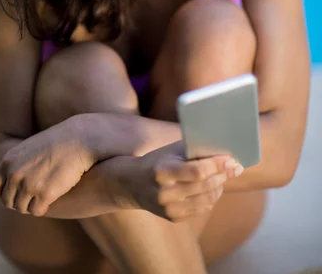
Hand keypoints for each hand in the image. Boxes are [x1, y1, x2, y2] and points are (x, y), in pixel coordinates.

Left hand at [0, 116, 95, 216]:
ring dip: (31, 204)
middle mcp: (15, 174)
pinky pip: (36, 211)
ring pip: (22, 208)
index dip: (3, 193)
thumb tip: (9, 182)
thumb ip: (15, 165)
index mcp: (7, 161)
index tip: (14, 192)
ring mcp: (28, 185)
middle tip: (34, 194)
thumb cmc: (56, 143)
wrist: (79, 140)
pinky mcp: (44, 194)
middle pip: (8, 202)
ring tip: (44, 192)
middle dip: (19, 201)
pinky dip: (42, 207)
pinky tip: (51, 196)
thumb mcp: (28, 149)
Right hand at [126, 141, 242, 221]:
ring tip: (224, 176)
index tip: (231, 159)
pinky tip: (213, 187)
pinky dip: (211, 197)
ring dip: (220, 187)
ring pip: (206, 199)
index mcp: (163, 171)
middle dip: (223, 175)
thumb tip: (220, 149)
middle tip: (235, 167)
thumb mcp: (169, 151)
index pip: (197, 171)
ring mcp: (169, 208)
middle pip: (204, 186)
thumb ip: (192, 150)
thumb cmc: (156, 161)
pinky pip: (201, 209)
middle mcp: (165, 192)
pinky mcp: (173, 217)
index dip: (217, 165)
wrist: (132, 184)